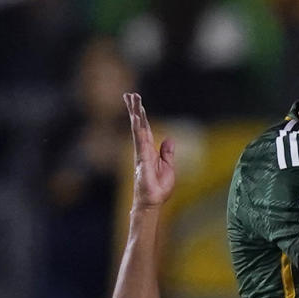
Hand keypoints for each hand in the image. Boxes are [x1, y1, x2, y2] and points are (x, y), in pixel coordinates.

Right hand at [124, 93, 174, 207]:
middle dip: (134, 110)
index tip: (137, 103)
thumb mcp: (168, 167)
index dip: (141, 116)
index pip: (145, 129)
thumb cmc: (158, 188)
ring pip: (137, 129)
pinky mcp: (142, 159)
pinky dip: (138, 128)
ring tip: (132, 99)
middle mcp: (142, 149)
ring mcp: (140, 153)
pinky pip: (140, 140)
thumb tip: (168, 139)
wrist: (152, 202)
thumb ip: (167, 153)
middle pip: (138, 125)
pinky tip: (136, 118)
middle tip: (130, 95)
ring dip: (135, 113)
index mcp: (149, 151)